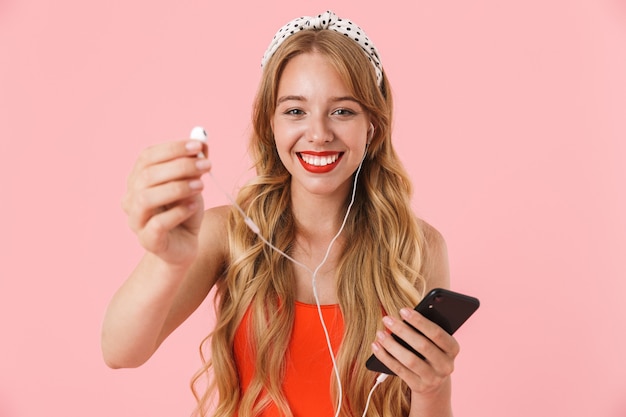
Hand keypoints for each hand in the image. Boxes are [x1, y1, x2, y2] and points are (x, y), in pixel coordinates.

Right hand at [122, 139, 210, 266]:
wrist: (185, 245)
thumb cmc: (185, 210)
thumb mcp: (193, 184)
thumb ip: (195, 164)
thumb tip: (202, 144)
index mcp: (138, 180)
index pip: (147, 157)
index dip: (172, 149)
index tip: (198, 146)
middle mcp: (131, 198)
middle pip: (147, 175)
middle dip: (180, 166)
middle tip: (206, 165)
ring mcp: (136, 221)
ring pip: (147, 198)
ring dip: (177, 188)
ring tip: (201, 185)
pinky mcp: (148, 240)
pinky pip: (157, 223)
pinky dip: (177, 212)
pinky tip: (194, 206)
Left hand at [371, 307, 459, 394]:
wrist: (433, 382)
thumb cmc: (430, 350)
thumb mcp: (434, 339)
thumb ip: (427, 324)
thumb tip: (410, 307)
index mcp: (453, 348)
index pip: (437, 333)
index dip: (419, 321)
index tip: (402, 310)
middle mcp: (446, 365)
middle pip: (422, 346)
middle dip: (402, 330)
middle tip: (386, 319)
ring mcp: (433, 378)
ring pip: (410, 360)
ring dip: (392, 345)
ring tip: (380, 333)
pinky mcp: (419, 387)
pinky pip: (400, 371)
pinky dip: (385, 357)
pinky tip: (376, 346)